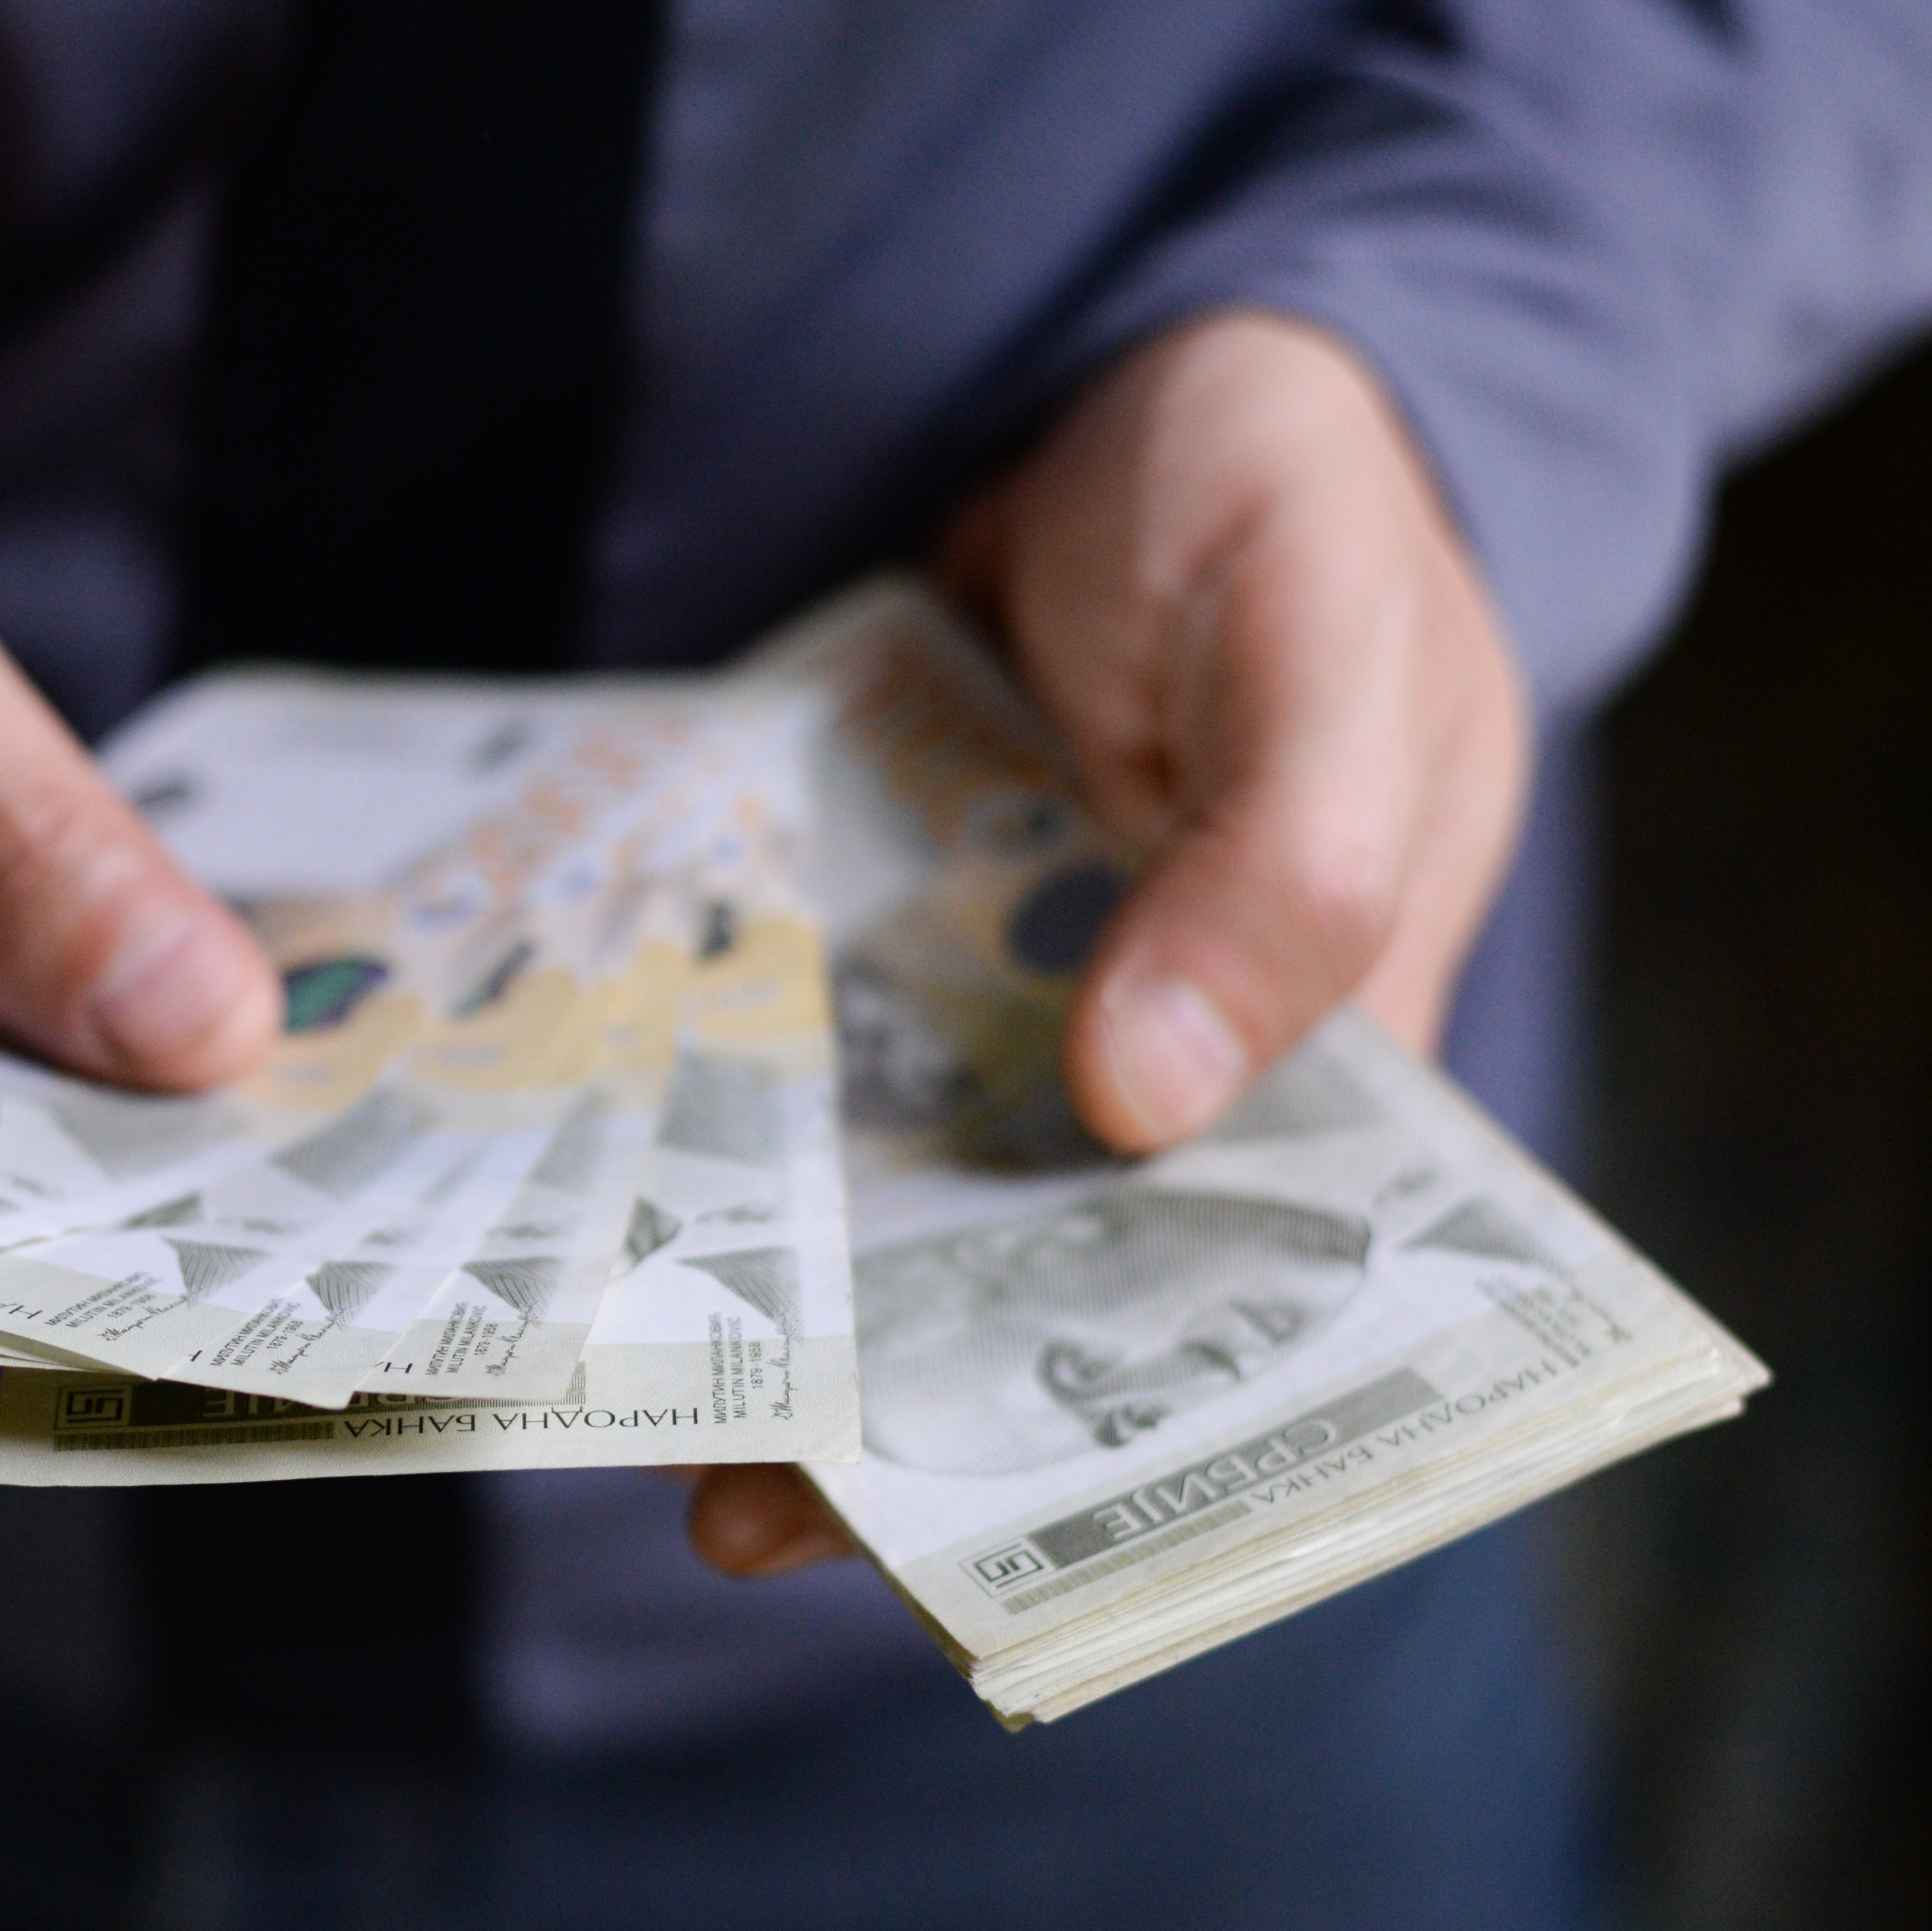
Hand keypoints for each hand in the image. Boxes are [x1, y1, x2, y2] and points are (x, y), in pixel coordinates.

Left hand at [687, 308, 1530, 1576]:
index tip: (955, 1538)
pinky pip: (801, 1056)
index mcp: (1332, 1053)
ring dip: (778, 1299)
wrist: (1145, 391)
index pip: (1239, 1299)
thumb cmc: (1292, 502)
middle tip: (735, 1517)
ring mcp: (1010, 1004)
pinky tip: (599, 1208)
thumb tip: (1142, 1103)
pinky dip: (712, 1129)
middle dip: (894, 1410)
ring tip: (627, 1403)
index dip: (1113, 1435)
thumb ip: (1285, 862)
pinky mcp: (888, 933)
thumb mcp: (1327, 638)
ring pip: (896, 1197)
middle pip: (1036, 1287)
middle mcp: (1160, 1065)